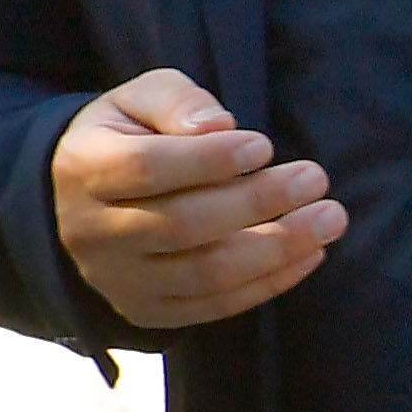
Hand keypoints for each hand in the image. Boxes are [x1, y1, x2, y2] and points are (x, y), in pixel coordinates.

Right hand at [53, 67, 343, 330]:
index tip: (264, 145)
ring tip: (329, 219)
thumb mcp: (140, 99)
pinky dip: (269, 283)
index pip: (147, 168)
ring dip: (277, 249)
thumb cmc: (127, 137)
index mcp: (84, 168)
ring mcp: (119, 280)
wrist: (81, 200)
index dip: (209, 160)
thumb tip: (219, 127)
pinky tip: (311, 254)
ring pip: (204, 275)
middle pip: (182, 226)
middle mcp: (93, 232)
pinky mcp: (147, 312)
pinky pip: (214, 306)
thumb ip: (177, 102)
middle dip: (258, 203)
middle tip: (316, 179)